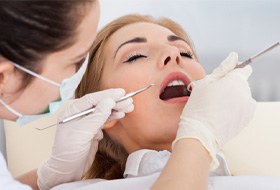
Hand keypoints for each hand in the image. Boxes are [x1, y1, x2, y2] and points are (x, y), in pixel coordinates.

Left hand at [37, 89, 133, 189]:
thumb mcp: (83, 132)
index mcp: (72, 111)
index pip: (92, 99)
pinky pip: (104, 120)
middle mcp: (79, 114)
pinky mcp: (92, 130)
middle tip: (129, 100)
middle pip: (99, 104)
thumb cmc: (69, 151)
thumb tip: (109, 101)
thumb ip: (97, 116)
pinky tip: (121, 114)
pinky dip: (113, 117)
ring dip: (116, 109)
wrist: (67, 170)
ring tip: (129, 106)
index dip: (108, 94)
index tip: (121, 93)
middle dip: (115, 102)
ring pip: (103, 111)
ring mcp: (86, 122)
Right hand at [174, 52, 255, 169]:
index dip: (233, 70)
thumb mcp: (205, 83)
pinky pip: (242, 108)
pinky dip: (234, 108)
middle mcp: (246, 93)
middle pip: (241, 83)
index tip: (225, 75)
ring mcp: (248, 108)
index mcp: (236, 81)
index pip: (244, 68)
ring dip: (232, 97)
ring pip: (241, 96)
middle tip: (212, 94)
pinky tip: (220, 113)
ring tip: (215, 106)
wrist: (199, 134)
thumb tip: (233, 57)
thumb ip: (222, 68)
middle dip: (229, 85)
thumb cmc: (198, 108)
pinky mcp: (246, 120)